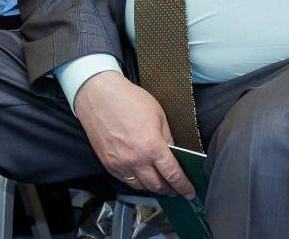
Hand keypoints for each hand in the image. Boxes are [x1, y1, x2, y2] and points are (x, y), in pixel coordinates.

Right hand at [72, 71, 195, 197]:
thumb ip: (167, 137)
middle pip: (157, 185)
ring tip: (159, 183)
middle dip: (169, 190)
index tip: (189, 192)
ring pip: (141, 187)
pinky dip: (135, 181)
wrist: (99, 96)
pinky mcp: (108, 163)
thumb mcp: (158, 114)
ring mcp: (120, 164)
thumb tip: (173, 153)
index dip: (183, 186)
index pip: (173, 175)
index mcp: (153, 147)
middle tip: (175, 189)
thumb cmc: (128, 99)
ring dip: (152, 187)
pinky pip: (125, 181)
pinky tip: (140, 176)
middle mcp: (137, 160)